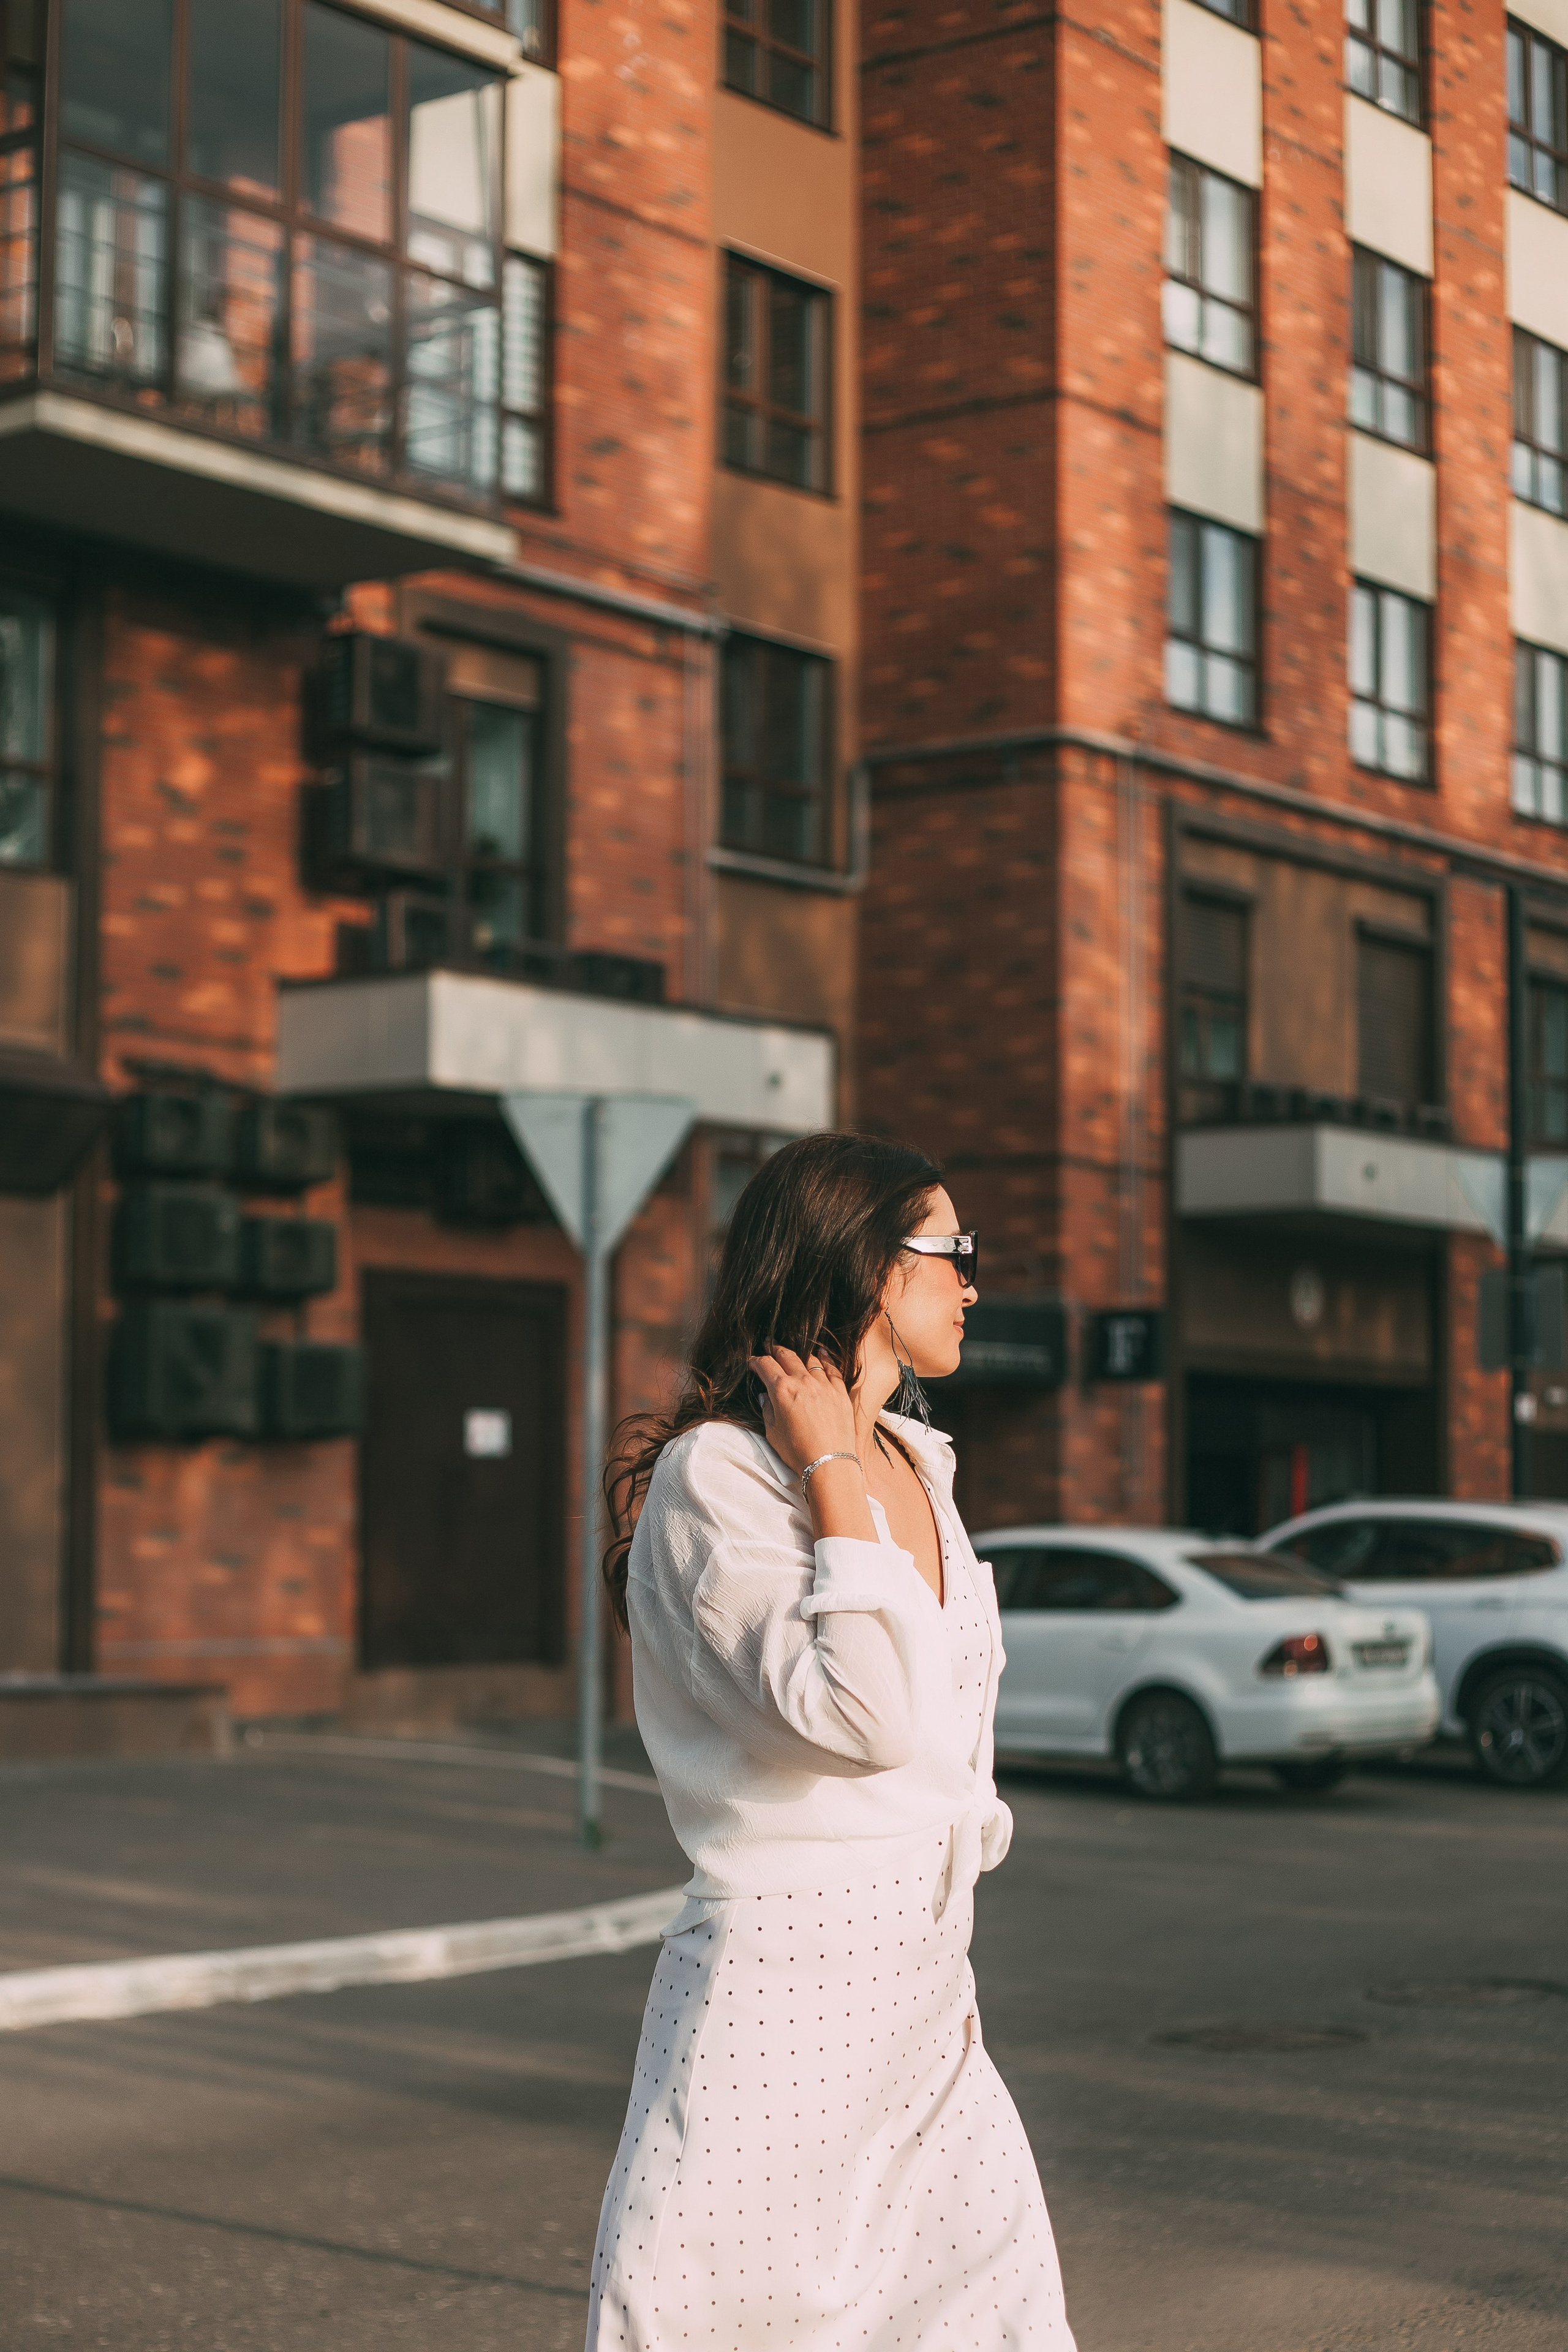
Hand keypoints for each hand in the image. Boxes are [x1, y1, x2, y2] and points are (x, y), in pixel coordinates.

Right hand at [747, 1344, 859, 1478]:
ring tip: (794, 1353)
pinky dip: (825, 1359)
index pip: (766, 1366)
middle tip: (770, 1346)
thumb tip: (766, 1396)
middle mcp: (803, 1382)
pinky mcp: (840, 1393)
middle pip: (787, 1356)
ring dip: (799, 1354)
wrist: (830, 1463)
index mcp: (782, 1390)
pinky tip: (821, 1354)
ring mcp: (824, 1385)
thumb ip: (768, 1410)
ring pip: (810, 1359)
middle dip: (776, 1350)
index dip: (757, 1361)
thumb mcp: (773, 1433)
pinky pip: (832, 1369)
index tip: (754, 1362)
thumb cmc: (798, 1452)